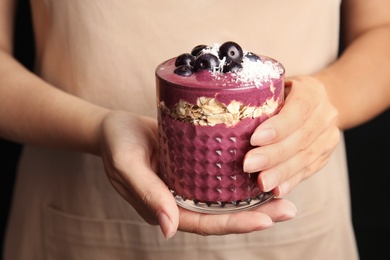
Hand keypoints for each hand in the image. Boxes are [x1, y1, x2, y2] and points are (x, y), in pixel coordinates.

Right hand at [98, 111, 296, 238]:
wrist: (114, 126)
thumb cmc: (117, 144)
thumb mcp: (127, 166)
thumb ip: (146, 194)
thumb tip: (170, 229)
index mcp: (166, 208)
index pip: (204, 223)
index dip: (234, 224)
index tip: (265, 220)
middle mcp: (182, 200)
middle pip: (223, 214)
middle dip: (256, 215)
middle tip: (289, 209)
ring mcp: (190, 184)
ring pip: (226, 198)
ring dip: (256, 198)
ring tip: (287, 194)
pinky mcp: (194, 166)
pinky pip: (220, 177)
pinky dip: (242, 178)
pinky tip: (265, 170)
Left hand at [243, 76, 339, 196]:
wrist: (317, 104)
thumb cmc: (285, 93)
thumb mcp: (276, 85)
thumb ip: (258, 94)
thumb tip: (223, 106)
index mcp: (312, 91)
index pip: (298, 109)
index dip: (278, 126)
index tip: (254, 139)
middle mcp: (325, 114)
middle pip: (300, 138)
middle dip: (273, 155)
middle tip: (248, 165)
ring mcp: (328, 137)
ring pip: (306, 158)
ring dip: (281, 173)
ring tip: (261, 183)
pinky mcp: (324, 156)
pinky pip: (308, 171)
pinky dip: (291, 181)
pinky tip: (277, 190)